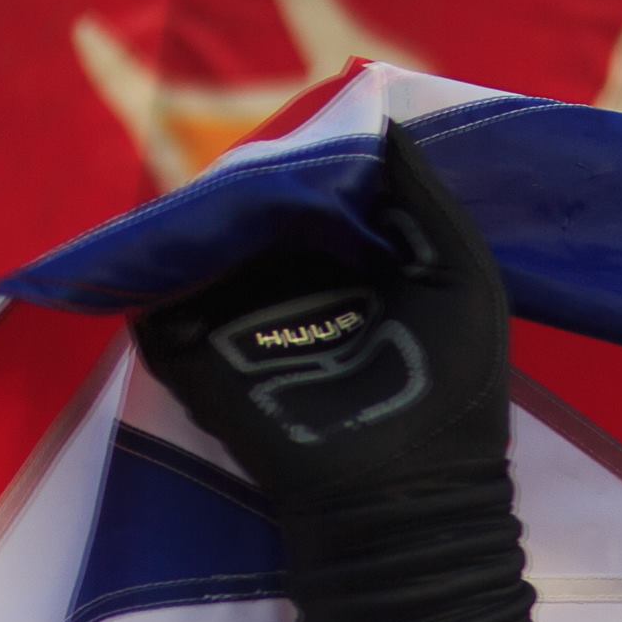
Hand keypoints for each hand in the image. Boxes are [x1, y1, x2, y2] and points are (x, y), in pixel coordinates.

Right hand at [129, 122, 510, 507]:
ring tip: (223, 182)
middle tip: (259, 148)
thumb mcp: (463, 280)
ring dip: (207, 209)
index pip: (318, 191)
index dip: (314, 159)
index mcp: (357, 268)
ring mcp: (238, 317)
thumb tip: (379, 122)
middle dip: (254, 177)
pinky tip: (185, 230)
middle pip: (254, 207)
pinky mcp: (191, 350)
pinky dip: (161, 259)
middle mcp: (293, 286)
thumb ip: (425, 201)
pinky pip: (159, 290)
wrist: (398, 499)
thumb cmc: (450, 393)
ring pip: (205, 239)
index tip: (313, 128)